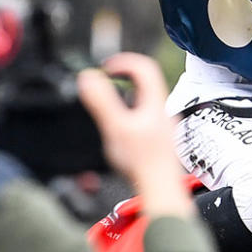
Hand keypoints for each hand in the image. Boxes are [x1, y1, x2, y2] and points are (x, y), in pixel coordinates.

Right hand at [79, 53, 194, 217]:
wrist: (160, 190)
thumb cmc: (141, 162)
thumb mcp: (115, 127)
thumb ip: (101, 101)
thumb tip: (88, 77)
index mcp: (155, 103)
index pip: (145, 67)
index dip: (124, 61)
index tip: (106, 67)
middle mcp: (163, 111)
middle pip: (147, 81)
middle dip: (125, 75)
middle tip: (107, 78)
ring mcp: (163, 125)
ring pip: (147, 100)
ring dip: (128, 94)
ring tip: (110, 102)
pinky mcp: (160, 139)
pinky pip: (146, 116)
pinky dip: (131, 112)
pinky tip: (121, 128)